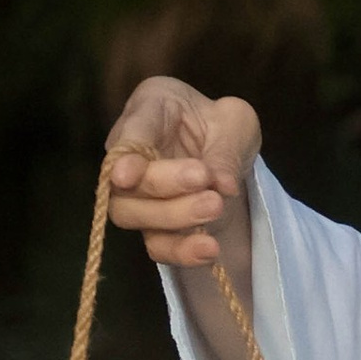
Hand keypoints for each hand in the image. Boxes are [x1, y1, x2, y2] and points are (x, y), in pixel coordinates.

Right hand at [103, 76, 260, 276]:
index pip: (128, 133)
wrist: (228, 152)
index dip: (125, 158)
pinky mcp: (154, 226)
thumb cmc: (223, 125)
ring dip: (173, 219)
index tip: (126, 176)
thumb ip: (227, 149)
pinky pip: (157, 246)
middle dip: (164, 186)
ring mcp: (138, 193)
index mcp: (150, 108)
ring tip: (216, 209)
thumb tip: (223, 187)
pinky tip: (209, 250)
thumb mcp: (236, 123)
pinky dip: (181, 251)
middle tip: (208, 186)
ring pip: (133, 215)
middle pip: (125, 181)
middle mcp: (131, 151)